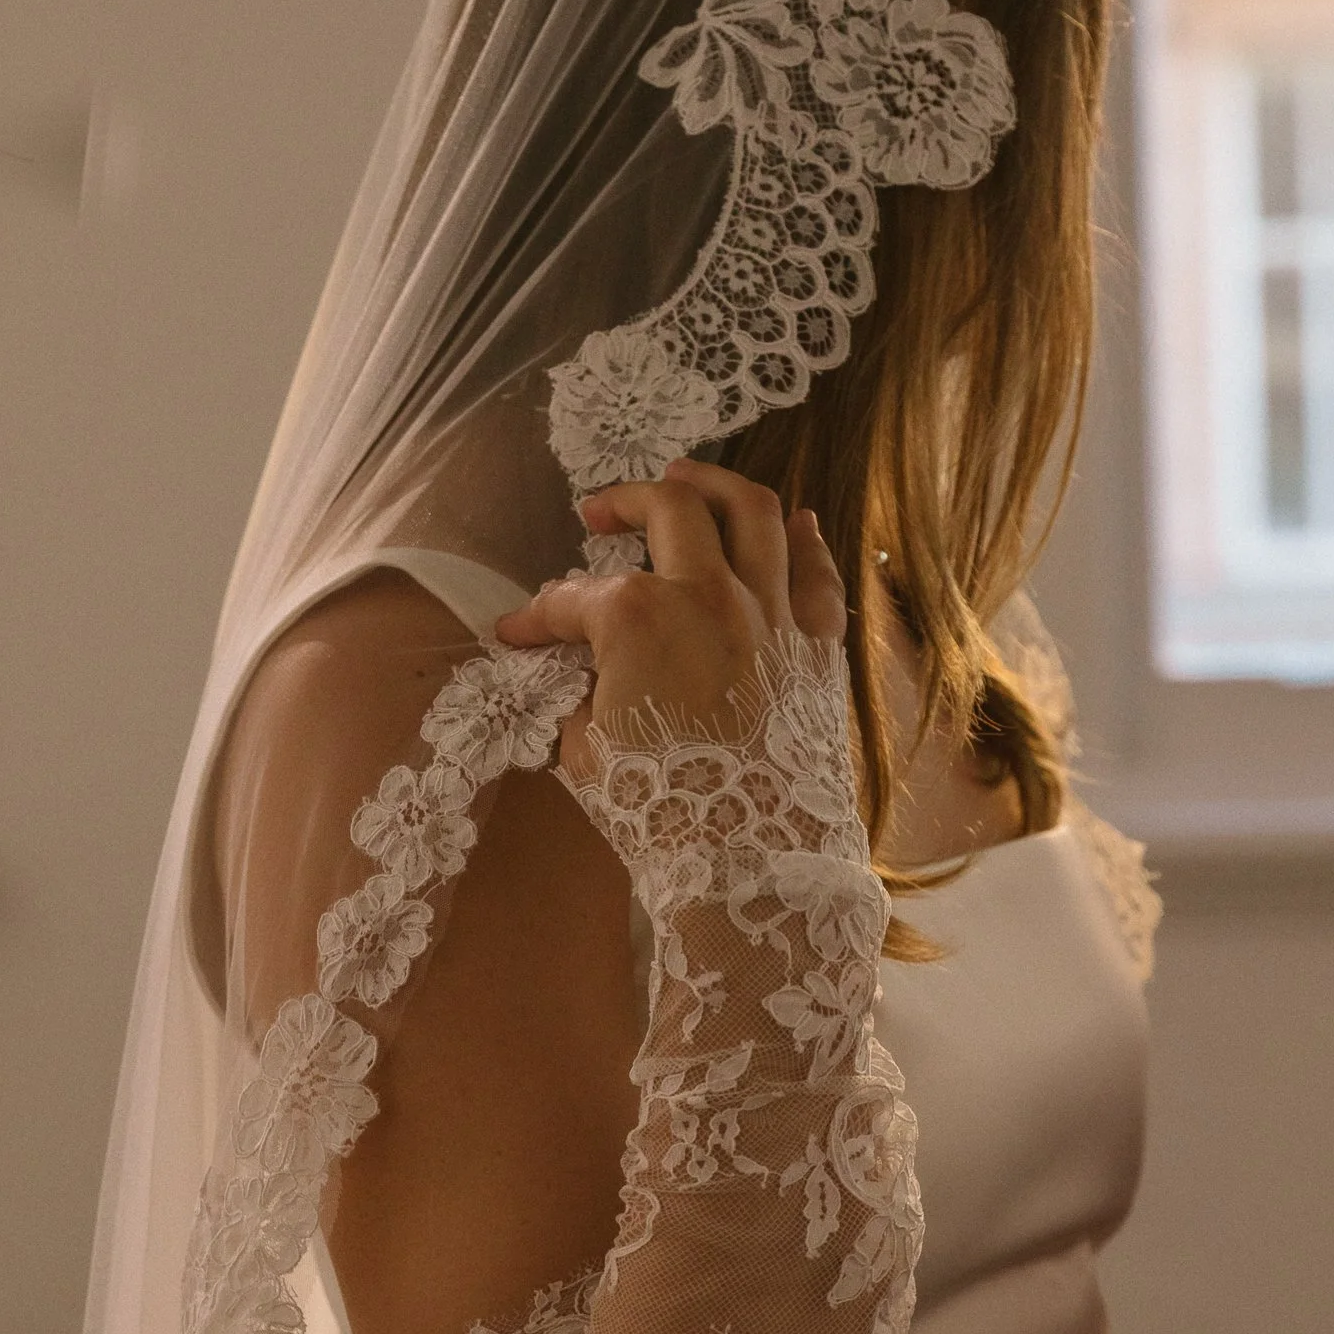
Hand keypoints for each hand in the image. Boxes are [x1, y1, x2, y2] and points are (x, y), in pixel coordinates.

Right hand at [493, 459, 845, 775]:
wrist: (752, 855)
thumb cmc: (660, 808)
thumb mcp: (588, 753)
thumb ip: (576, 698)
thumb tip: (573, 680)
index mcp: (636, 617)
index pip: (571, 600)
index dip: (535, 617)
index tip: (515, 634)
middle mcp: (707, 592)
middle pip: (668, 509)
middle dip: (625, 500)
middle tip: (600, 513)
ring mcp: (770, 611)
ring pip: (751, 512)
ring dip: (714, 484)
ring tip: (687, 478)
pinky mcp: (817, 642)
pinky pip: (816, 572)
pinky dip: (805, 539)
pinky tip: (794, 521)